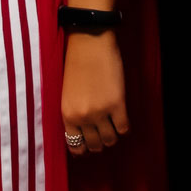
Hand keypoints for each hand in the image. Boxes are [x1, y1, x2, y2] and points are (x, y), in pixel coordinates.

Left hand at [61, 33, 127, 153]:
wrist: (89, 43)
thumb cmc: (77, 64)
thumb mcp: (67, 93)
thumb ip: (73, 113)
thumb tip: (83, 131)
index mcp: (67, 114)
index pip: (75, 145)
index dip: (83, 148)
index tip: (89, 144)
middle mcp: (82, 116)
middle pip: (95, 145)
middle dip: (100, 142)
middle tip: (103, 133)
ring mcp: (100, 112)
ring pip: (110, 139)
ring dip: (113, 135)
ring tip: (112, 125)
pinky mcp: (117, 104)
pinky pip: (123, 128)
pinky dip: (123, 126)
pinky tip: (121, 116)